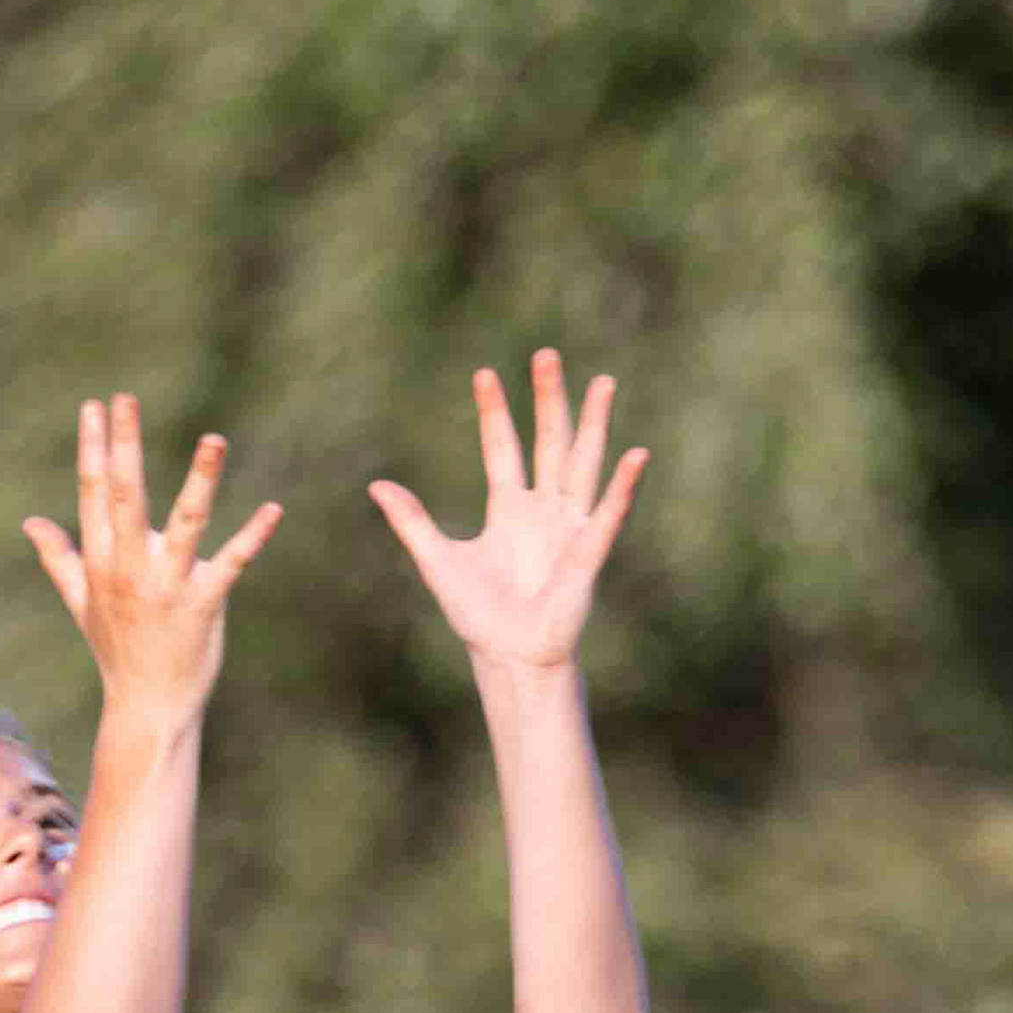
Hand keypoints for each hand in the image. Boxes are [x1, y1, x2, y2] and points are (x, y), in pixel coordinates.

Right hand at [24, 397, 280, 722]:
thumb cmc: (117, 651)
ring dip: (201, 479)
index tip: (95, 406)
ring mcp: (167, 586)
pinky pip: (231, 564)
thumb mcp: (81, 603)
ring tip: (215, 439)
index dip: (94, 448)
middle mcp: (130, 569)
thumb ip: (59, 558)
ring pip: (185, 522)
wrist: (147, 707)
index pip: (93, 494)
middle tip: (125, 399)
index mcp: (101, 562)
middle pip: (126, 497)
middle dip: (125, 445)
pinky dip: (253, 537)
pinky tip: (272, 509)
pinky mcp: (204, 605)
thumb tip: (30, 523)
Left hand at [369, 351, 647, 674]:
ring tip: (603, 382)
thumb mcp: (438, 561)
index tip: (484, 373)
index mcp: (508, 508)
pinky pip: (608, 514)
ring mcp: (569, 527)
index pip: (502, 446)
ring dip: (594, 424)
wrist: (509, 658)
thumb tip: (376, 484)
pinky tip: (636, 455)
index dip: (493, 412)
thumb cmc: (478, 616)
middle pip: (549, 441)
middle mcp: (542, 509)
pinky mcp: (588, 553)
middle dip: (548, 399)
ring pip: (583, 463)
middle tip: (545, 354)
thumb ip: (412, 521)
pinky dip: (623, 487)